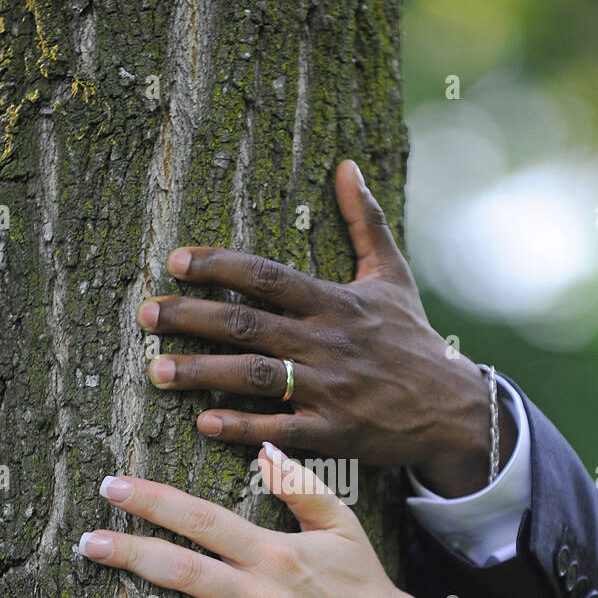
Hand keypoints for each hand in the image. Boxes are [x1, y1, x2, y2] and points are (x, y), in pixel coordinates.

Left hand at [79, 444, 433, 597]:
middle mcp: (264, 597)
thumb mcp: (342, 526)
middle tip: (87, 544)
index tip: (113, 488)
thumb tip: (265, 450)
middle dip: (131, 556)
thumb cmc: (364, 585)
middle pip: (185, 572)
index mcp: (275, 553)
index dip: (155, 502)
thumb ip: (302, 487)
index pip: (204, 520)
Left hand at [136, 160, 513, 497]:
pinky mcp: (334, 432)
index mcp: (335, 301)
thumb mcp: (393, 275)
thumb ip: (366, 221)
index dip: (219, 266)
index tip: (175, 261)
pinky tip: (205, 422)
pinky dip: (242, 427)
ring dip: (201, 373)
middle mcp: (326, 341)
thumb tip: (348, 165)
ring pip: (254, 375)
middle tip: (144, 314)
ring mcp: (329, 388)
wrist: (453, 408)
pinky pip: (280, 429)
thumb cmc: (413, 339)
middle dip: (189, 317)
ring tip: (156, 371)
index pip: (266, 275)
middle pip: (246, 323)